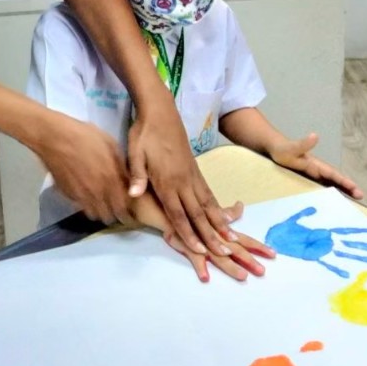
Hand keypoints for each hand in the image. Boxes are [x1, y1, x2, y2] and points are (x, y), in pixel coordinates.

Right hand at [37, 114, 132, 224]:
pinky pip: (81, 207)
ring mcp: (81, 195)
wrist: (54, 137)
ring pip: (95, 215)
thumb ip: (121, 165)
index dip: (129, 208)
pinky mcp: (67, 195)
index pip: (124, 205)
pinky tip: (87, 196)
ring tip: (102, 204)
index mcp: (110, 178)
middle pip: (110, 215)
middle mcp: (97, 192)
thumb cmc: (84, 136)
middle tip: (117, 206)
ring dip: (100, 212)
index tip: (130, 205)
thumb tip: (129, 180)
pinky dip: (86, 206)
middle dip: (115, 213)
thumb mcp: (110, 144)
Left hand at [128, 94, 240, 256]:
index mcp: (167, 180)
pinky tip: (222, 217)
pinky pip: (208, 193)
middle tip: (224, 253)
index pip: (179, 213)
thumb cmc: (144, 133)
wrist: (160, 112)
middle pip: (198, 214)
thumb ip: (137, 175)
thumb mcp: (135, 152)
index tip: (199, 251)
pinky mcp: (196, 169)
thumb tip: (134, 194)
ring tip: (232, 239)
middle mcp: (183, 181)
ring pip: (208, 204)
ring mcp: (192, 175)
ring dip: (219, 223)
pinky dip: (217, 207)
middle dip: (210, 235)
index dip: (188, 233)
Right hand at [163, 217, 275, 282]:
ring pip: (217, 255)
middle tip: (263, 271)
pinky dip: (199, 266)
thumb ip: (225, 213)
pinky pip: (192, 256)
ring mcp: (200, 240)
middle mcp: (214, 235)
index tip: (273, 254)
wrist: (164, 205)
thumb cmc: (187, 209)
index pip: (243, 238)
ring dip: (230, 266)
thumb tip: (241, 207)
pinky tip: (205, 277)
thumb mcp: (208, 210)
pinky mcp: (185, 243)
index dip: (257, 246)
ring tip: (242, 276)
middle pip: (234, 249)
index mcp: (221, 229)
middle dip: (249, 260)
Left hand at [269, 133, 362, 198]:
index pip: (333, 174)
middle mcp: (318, 168)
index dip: (344, 181)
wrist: (275, 148)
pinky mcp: (309, 176)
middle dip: (348, 186)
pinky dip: (332, 190)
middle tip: (361, 196)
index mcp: (316, 164)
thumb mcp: (291, 148)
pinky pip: (323, 184)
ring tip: (355, 198)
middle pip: (336, 178)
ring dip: (342, 189)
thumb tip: (315, 135)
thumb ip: (303, 144)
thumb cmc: (283, 150)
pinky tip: (335, 198)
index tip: (355, 188)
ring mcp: (314, 172)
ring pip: (331, 182)